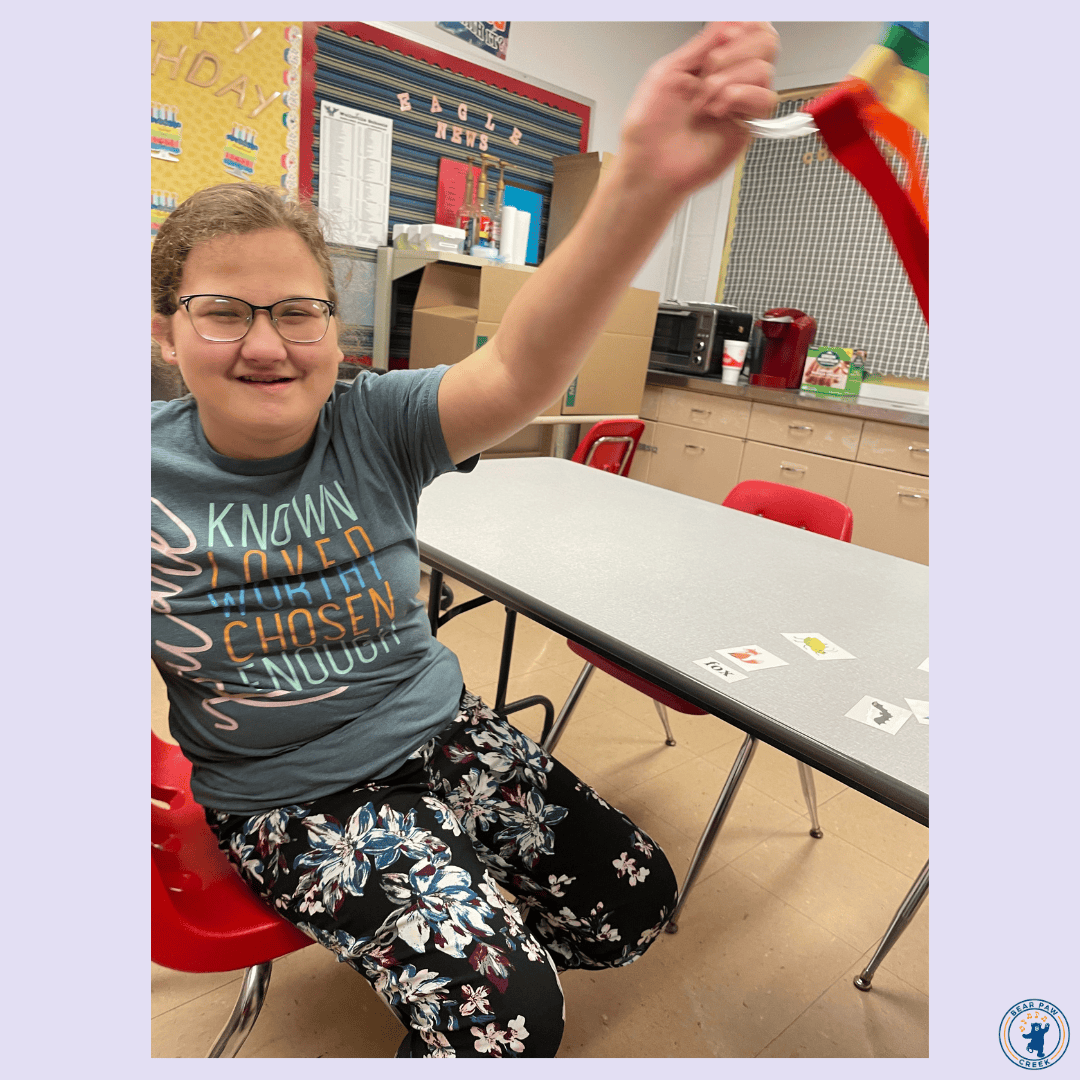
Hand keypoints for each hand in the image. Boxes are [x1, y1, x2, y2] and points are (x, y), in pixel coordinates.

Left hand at [617, 22, 778, 199]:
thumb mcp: (668, 71)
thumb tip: (730, 20)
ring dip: (730, 78)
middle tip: (709, 67)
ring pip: (765, 70)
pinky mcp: (746, 128)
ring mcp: (739, 104)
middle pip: (766, 43)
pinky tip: (717, 109)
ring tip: (704, 98)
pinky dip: (740, 96)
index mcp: (710, 63)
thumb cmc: (649, 129)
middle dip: (737, 48)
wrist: (648, 168)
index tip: (725, 34)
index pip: (749, 29)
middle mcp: (729, 80)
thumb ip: (701, 44)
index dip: (746, 24)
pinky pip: (765, 99)